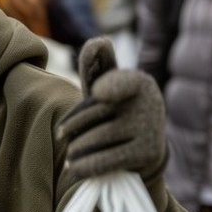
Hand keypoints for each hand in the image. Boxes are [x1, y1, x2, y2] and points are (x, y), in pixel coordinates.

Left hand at [57, 38, 166, 180]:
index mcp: (138, 81)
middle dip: (73, 126)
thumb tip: (98, 42)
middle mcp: (149, 101)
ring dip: (76, 149)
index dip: (105, 86)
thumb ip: (96, 65)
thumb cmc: (114, 113)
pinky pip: (106, 160)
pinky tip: (73, 169)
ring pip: (96, 138)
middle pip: (95, 111)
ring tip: (68, 155)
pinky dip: (85, 166)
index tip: (98, 92)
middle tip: (61, 136)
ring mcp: (151, 128)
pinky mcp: (149, 153)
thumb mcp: (105, 88)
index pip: (112, 80)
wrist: (144, 152)